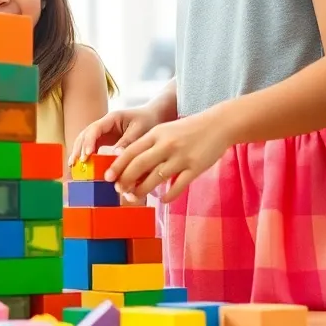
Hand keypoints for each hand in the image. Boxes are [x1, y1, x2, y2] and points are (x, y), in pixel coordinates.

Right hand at [69, 105, 167, 165]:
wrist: (155, 116)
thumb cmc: (149, 120)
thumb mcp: (141, 130)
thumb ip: (128, 142)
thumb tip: (115, 155)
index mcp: (112, 118)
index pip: (95, 129)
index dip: (89, 141)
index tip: (87, 155)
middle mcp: (104, 125)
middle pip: (86, 134)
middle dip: (79, 148)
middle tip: (75, 163)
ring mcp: (104, 132)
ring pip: (86, 141)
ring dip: (79, 152)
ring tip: (73, 166)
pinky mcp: (106, 140)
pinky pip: (93, 147)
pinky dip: (87, 156)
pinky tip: (83, 167)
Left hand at [104, 109, 232, 203]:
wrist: (218, 124)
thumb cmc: (188, 129)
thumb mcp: (165, 131)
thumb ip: (149, 145)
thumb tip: (130, 166)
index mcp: (156, 134)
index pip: (131, 151)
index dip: (117, 166)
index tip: (107, 178)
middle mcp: (166, 145)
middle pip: (139, 165)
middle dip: (125, 180)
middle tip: (118, 190)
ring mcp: (181, 157)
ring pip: (156, 178)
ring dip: (142, 190)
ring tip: (134, 197)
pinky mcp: (195, 167)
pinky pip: (178, 186)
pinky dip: (168, 196)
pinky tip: (162, 200)